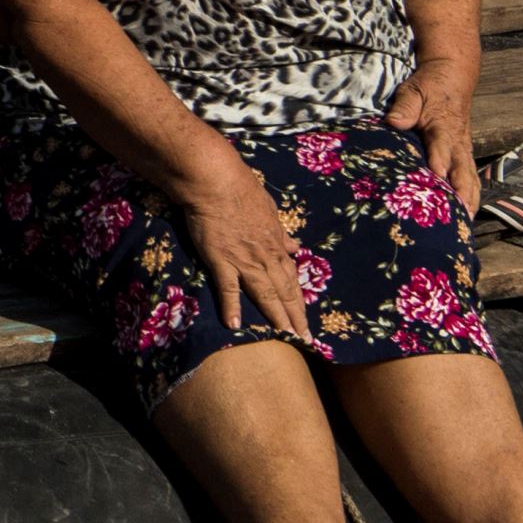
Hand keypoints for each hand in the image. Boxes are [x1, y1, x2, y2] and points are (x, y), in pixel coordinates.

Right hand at [167, 153, 314, 338]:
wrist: (216, 181)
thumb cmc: (241, 190)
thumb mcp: (269, 210)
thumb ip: (280, 233)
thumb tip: (295, 247)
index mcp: (276, 245)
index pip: (292, 280)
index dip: (299, 302)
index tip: (306, 322)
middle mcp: (265, 257)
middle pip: (285, 292)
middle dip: (297, 318)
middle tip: (306, 342)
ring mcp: (244, 260)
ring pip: (266, 294)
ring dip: (278, 318)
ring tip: (287, 339)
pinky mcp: (221, 259)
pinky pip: (228, 288)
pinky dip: (232, 307)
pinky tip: (234, 326)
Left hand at [384, 62, 482, 220]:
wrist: (453, 79)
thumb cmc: (429, 87)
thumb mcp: (413, 90)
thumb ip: (405, 107)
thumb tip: (394, 122)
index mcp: (442, 125)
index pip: (441, 145)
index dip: (440, 160)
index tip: (437, 175)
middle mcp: (457, 141)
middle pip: (462, 167)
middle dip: (461, 189)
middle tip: (460, 211)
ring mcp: (463, 148)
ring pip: (471, 175)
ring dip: (470, 196)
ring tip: (467, 219)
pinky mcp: (465, 154)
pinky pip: (472, 176)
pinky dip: (473, 193)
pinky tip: (469, 211)